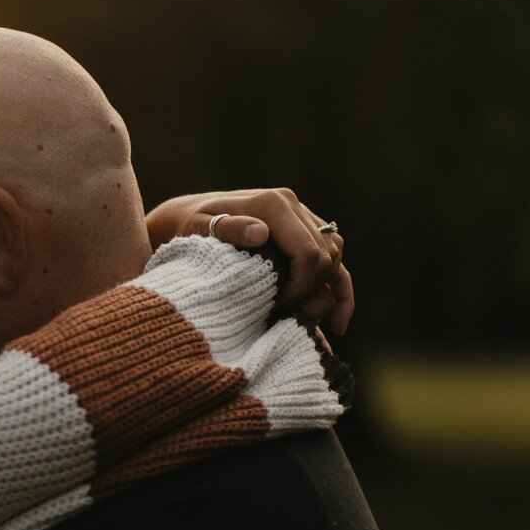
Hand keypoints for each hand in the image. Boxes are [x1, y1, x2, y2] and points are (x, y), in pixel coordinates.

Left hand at [146, 188, 354, 334]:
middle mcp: (292, 204)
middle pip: (325, 256)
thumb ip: (229, 229)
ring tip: (302, 316)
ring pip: (334, 255)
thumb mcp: (200, 229)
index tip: (278, 306)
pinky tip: (337, 325)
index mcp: (273, 204)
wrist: (189, 216)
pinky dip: (340, 290)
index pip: (308, 252)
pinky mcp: (304, 227)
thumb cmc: (191, 228)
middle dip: (310, 290)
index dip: (299, 286)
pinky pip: (335, 255)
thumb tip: (262, 233)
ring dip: (326, 289)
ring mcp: (301, 214)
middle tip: (282, 311)